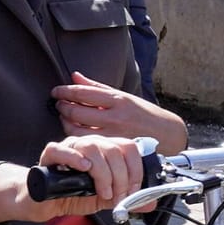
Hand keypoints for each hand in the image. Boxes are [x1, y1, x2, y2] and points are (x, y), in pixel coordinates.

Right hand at [23, 134, 146, 221]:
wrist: (45, 202)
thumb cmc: (73, 195)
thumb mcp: (105, 199)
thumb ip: (126, 199)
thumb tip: (150, 204)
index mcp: (105, 150)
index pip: (128, 147)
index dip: (135, 169)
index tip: (133, 190)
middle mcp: (90, 144)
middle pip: (113, 149)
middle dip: (121, 177)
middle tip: (117, 197)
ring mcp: (70, 146)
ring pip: (91, 148)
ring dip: (103, 173)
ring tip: (103, 192)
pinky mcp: (50, 154)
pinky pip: (62, 149)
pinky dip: (75, 158)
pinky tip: (84, 169)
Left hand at [51, 72, 187, 151]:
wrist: (167, 134)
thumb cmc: (144, 114)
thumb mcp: (124, 96)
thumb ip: (97, 87)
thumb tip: (75, 76)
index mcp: (118, 99)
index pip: (84, 93)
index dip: (65, 92)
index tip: (56, 91)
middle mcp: (115, 116)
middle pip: (77, 111)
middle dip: (62, 107)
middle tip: (57, 104)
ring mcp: (113, 134)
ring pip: (78, 129)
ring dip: (65, 122)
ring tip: (64, 117)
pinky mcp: (111, 148)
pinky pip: (86, 142)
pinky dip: (75, 136)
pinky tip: (73, 131)